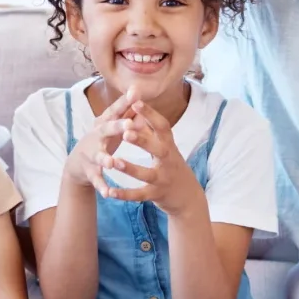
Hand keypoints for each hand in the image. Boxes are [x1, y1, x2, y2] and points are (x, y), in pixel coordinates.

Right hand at [62, 88, 137, 193]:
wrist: (77, 164)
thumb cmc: (101, 140)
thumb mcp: (111, 125)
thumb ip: (125, 111)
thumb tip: (138, 92)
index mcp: (104, 124)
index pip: (115, 110)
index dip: (125, 102)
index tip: (136, 94)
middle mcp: (96, 136)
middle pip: (105, 130)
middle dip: (116, 127)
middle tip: (128, 124)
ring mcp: (91, 155)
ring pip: (98, 156)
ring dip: (104, 159)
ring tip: (111, 162)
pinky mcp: (89, 172)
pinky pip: (96, 180)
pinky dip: (102, 186)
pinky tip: (108, 193)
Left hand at [97, 99, 205, 218]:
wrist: (188, 196)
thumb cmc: (171, 165)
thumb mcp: (165, 147)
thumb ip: (150, 130)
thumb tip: (139, 105)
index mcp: (169, 146)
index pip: (162, 127)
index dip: (150, 114)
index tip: (136, 102)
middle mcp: (168, 161)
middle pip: (157, 149)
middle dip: (142, 140)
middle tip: (126, 132)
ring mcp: (163, 179)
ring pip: (146, 174)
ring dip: (130, 168)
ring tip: (114, 162)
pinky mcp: (156, 195)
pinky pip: (139, 195)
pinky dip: (124, 195)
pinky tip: (110, 192)